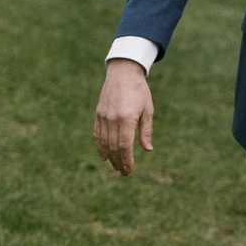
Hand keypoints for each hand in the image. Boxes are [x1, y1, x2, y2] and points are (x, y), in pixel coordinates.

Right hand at [95, 59, 154, 175]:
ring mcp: (103, 116)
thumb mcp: (147, 110)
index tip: (130, 170)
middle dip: (119, 162)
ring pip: (104, 143)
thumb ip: (146, 130)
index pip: (124, 146)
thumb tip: (148, 150)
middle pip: (113, 147)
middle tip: (124, 172)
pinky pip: (97, 134)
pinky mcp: (98, 114)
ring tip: (116, 167)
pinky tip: (104, 156)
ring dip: (110, 157)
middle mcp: (112, 119)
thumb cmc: (139, 91)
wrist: (123, 73)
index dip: (127, 160)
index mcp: (127, 118)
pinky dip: (100, 147)